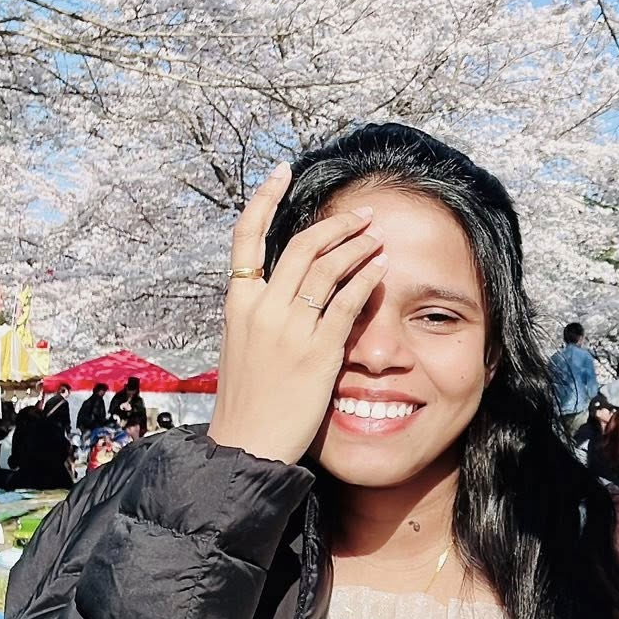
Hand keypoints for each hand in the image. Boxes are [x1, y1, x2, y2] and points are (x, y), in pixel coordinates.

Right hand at [209, 163, 386, 464]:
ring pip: (327, 267)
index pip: (245, 238)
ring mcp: (289, 329)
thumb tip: (283, 292)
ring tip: (378, 236)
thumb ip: (260, 316)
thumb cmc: (247, 403)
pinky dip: (366, 279)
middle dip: (337, 224)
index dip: (264, 200)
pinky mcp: (318, 351)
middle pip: (301, 246)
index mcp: (237, 305)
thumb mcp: (242, 348)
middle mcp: (260, 309)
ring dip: (357, 245)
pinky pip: (347, 302)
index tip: (282, 172)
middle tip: (364, 215)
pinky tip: (381, 269)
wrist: (246, 446)